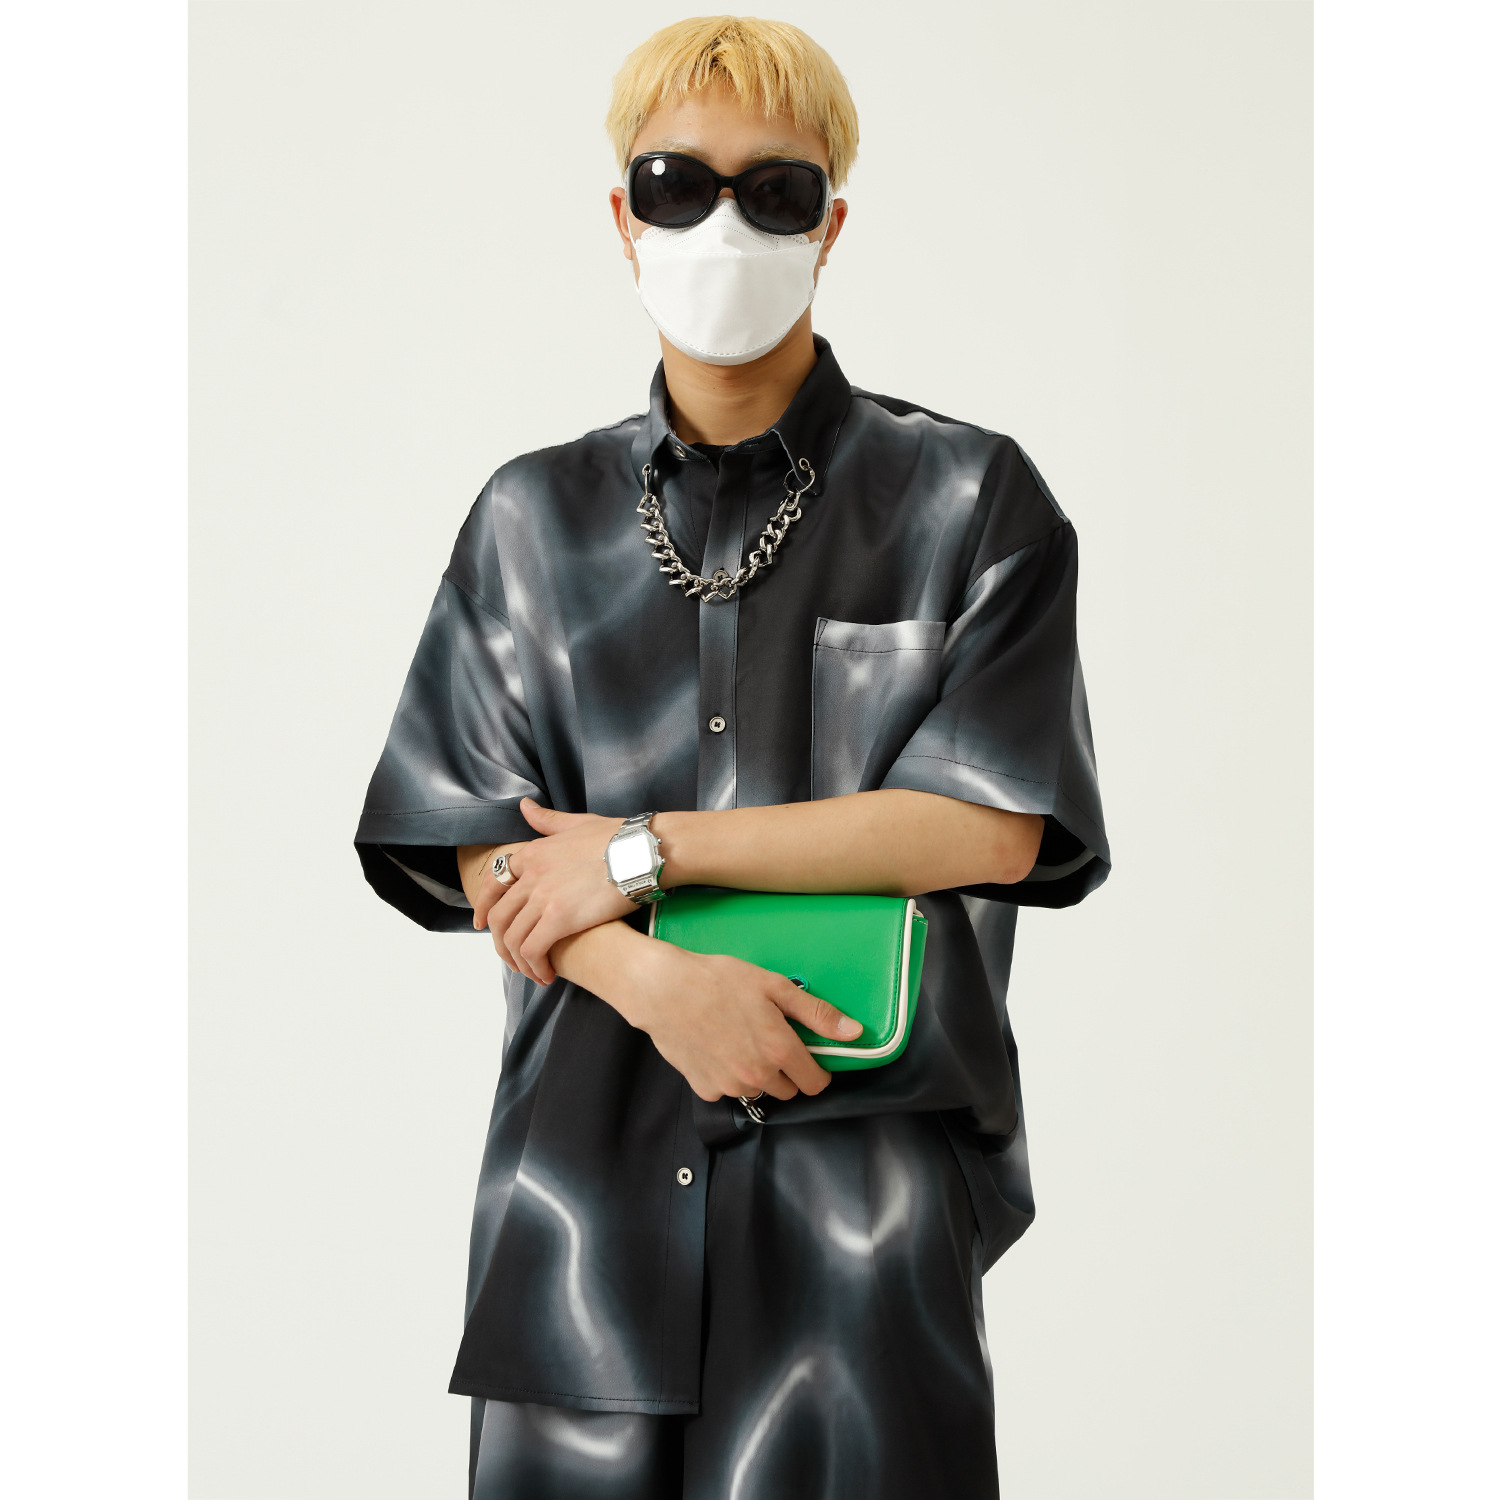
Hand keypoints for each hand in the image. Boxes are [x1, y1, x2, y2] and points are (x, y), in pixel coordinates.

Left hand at [471, 798, 635, 982]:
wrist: (642, 851)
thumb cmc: (618, 838)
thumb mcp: (576, 823)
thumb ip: (547, 821)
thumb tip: (525, 806)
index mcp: (532, 853)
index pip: (494, 883)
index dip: (483, 907)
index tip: (484, 925)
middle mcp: (531, 874)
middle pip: (500, 916)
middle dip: (501, 943)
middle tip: (513, 959)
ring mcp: (544, 897)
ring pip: (513, 937)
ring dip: (519, 961)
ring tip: (535, 972)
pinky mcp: (560, 918)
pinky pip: (533, 949)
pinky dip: (535, 966)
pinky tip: (548, 973)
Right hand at [620, 938, 863, 1102]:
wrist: (663, 990)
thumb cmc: (717, 981)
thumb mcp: (773, 987)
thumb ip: (816, 1013)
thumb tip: (853, 1032)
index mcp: (779, 1049)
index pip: (815, 1084)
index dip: (817, 1071)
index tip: (809, 1058)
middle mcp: (757, 1075)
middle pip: (787, 1091)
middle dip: (785, 1070)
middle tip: (768, 1039)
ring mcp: (729, 1085)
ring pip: (757, 1090)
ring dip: (756, 1073)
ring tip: (738, 1038)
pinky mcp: (705, 1088)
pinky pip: (727, 1089)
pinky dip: (726, 1074)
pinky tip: (717, 1046)